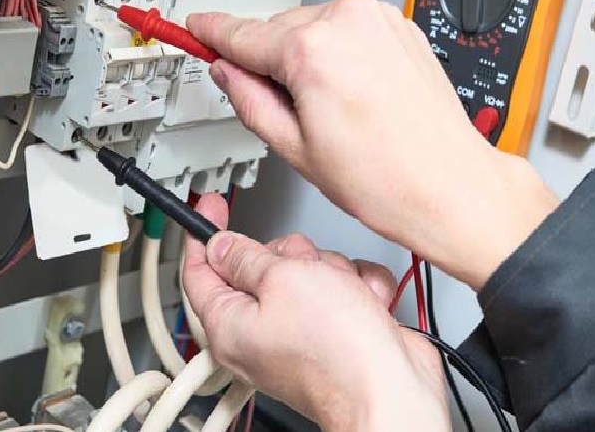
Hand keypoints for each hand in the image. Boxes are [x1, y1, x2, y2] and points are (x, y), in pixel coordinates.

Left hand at [184, 194, 449, 431]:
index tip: (212, 206)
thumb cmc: (336, 349)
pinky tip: (366, 302)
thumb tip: (221, 245)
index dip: (204, 233)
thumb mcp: (280, 278)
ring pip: (307, 273)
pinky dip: (358, 289)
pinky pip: (342, 289)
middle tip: (304, 266)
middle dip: (289, 256)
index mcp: (229, 325)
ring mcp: (300, 335)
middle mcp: (259, 335)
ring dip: (331, 271)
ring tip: (342, 291)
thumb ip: (245, 256)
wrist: (394, 388)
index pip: (199, 271)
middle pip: (261, 267)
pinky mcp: (337, 333)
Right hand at [187, 0, 558, 288]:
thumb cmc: (387, 179)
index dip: (212, 35)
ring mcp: (378, 19)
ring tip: (330, 111)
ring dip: (304, 58)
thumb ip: (248, 101)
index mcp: (313, 49)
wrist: (450, 185)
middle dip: (268, 63)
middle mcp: (347, 21)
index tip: (196, 27)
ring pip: (310, 28)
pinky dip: (336, 54)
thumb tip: (227, 74)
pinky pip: (345, 30)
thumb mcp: (294, 148)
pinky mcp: (398, 26)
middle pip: (276, 31)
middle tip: (286, 113)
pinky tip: (351, 96)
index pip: (242, 34)